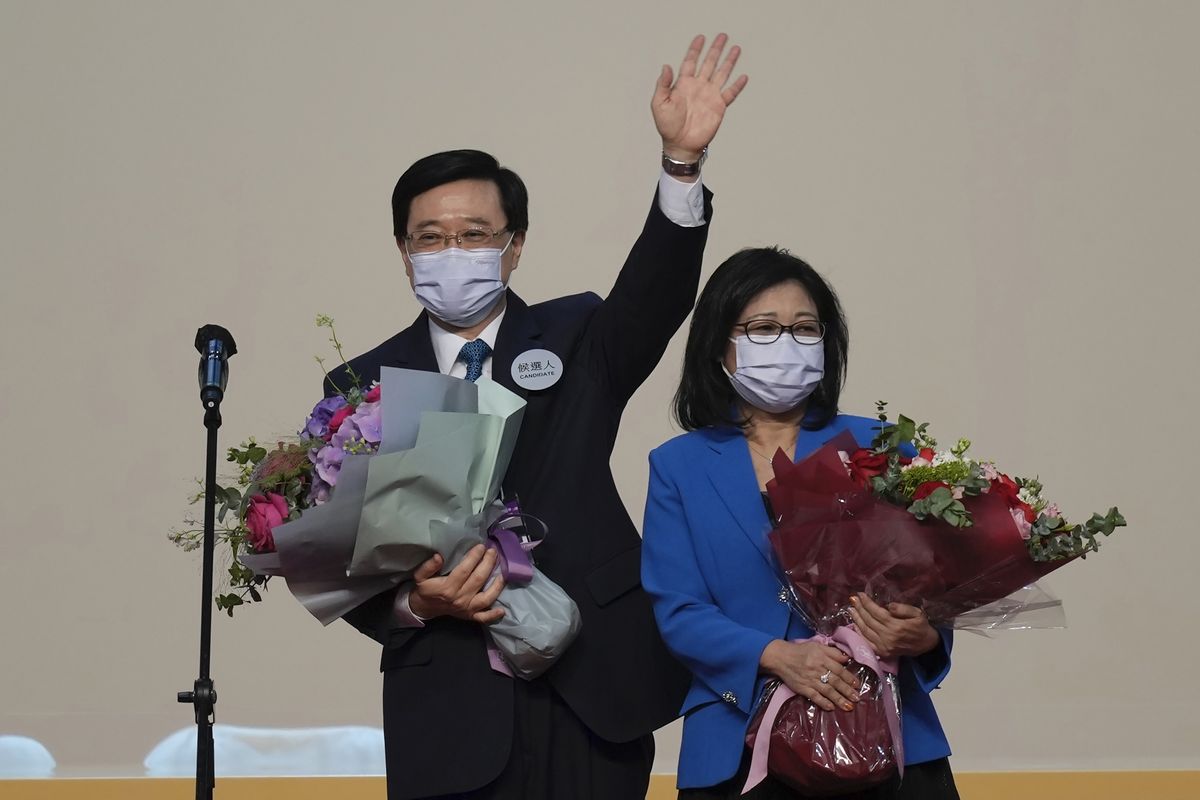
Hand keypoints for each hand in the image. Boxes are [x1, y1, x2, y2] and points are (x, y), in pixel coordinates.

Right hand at [408, 545, 505, 624]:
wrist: (424, 608)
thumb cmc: (425, 589)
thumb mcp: (420, 576)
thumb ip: (428, 566)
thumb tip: (439, 556)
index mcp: (447, 588)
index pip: (465, 570)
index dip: (474, 557)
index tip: (481, 546)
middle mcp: (459, 598)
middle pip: (479, 579)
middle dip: (488, 563)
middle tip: (493, 551)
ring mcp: (466, 609)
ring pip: (486, 597)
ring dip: (497, 585)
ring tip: (503, 571)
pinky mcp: (470, 616)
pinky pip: (484, 617)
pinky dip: (493, 615)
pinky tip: (502, 610)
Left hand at [652, 33, 747, 162]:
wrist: (680, 144)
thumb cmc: (667, 126)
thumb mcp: (658, 104)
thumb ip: (663, 85)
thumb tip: (666, 66)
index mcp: (683, 84)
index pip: (690, 62)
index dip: (695, 50)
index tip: (700, 38)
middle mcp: (698, 87)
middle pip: (709, 63)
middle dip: (715, 49)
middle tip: (722, 36)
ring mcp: (709, 96)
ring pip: (721, 73)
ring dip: (728, 61)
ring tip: (736, 49)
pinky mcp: (719, 107)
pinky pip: (730, 93)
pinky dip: (737, 86)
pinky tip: (743, 76)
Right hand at [759, 639, 860, 711]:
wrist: (780, 657)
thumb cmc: (800, 651)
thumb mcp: (817, 646)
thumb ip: (832, 652)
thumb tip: (847, 659)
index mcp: (822, 658)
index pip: (839, 669)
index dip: (849, 677)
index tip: (857, 684)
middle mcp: (817, 669)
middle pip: (835, 681)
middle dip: (847, 691)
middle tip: (857, 698)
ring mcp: (810, 680)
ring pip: (827, 691)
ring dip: (839, 699)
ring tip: (849, 706)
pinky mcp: (802, 688)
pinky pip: (814, 697)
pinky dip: (823, 703)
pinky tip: (831, 708)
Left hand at [848, 593, 939, 658]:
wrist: (927, 645)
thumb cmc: (921, 627)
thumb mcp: (917, 613)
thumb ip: (902, 608)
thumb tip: (888, 606)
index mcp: (896, 626)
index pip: (876, 612)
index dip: (867, 603)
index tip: (860, 594)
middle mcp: (888, 637)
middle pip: (868, 620)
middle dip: (859, 608)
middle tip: (853, 599)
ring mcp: (883, 646)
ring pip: (865, 630)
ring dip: (856, 619)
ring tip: (851, 609)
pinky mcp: (882, 652)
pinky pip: (866, 641)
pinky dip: (859, 632)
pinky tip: (855, 624)